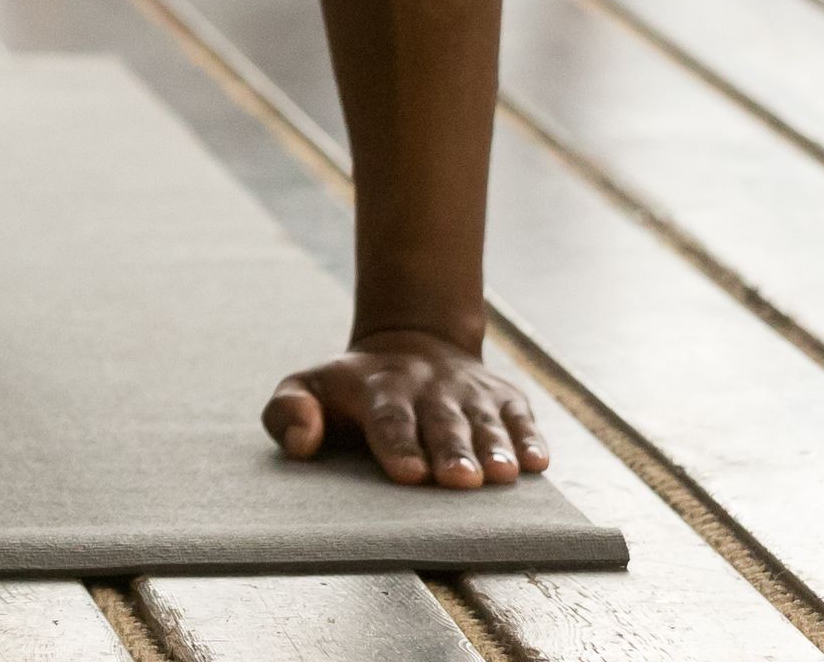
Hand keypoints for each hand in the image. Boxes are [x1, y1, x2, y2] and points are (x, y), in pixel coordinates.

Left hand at [264, 330, 551, 488]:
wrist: (412, 341)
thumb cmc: (351, 389)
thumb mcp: (307, 386)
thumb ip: (287, 412)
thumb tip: (303, 442)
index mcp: (379, 388)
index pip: (388, 418)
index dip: (399, 445)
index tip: (409, 473)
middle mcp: (428, 387)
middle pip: (441, 423)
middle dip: (452, 452)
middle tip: (460, 482)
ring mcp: (469, 391)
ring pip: (484, 421)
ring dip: (494, 448)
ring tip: (502, 475)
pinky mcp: (503, 396)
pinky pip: (520, 416)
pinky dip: (529, 437)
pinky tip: (536, 461)